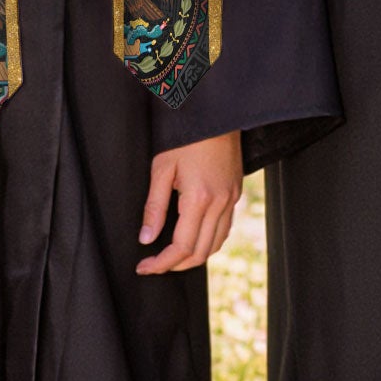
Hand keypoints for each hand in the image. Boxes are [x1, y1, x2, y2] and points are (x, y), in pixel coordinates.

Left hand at [136, 129, 242, 274]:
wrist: (216, 113)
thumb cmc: (186, 136)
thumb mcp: (162, 168)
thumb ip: (154, 207)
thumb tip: (146, 238)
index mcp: (199, 198)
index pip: (181, 247)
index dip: (161, 263)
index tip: (144, 267)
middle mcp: (220, 202)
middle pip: (200, 252)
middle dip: (176, 265)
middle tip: (154, 264)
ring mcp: (231, 198)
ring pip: (216, 243)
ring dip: (194, 256)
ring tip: (172, 256)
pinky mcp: (236, 192)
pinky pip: (225, 228)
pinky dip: (209, 241)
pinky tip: (194, 237)